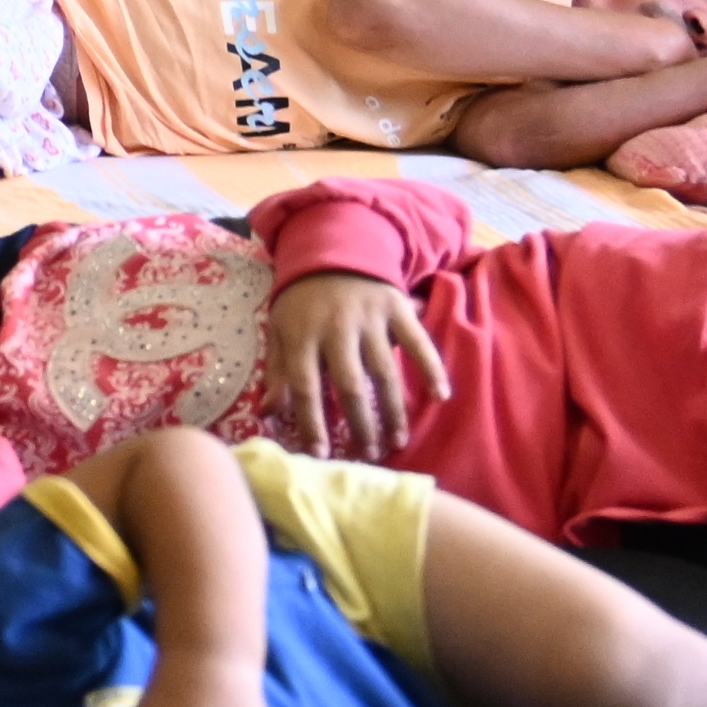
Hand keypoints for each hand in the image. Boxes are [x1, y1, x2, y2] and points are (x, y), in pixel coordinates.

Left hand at [267, 272, 450, 459]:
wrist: (333, 251)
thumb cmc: (302, 303)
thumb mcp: (280, 331)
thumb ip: (278, 372)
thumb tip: (267, 414)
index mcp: (301, 335)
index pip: (305, 386)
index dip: (311, 421)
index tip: (320, 454)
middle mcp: (336, 328)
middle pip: (349, 385)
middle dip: (360, 424)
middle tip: (369, 455)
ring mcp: (369, 318)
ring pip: (384, 371)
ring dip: (393, 410)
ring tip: (397, 441)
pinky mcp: (395, 308)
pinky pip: (417, 342)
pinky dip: (431, 368)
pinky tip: (439, 396)